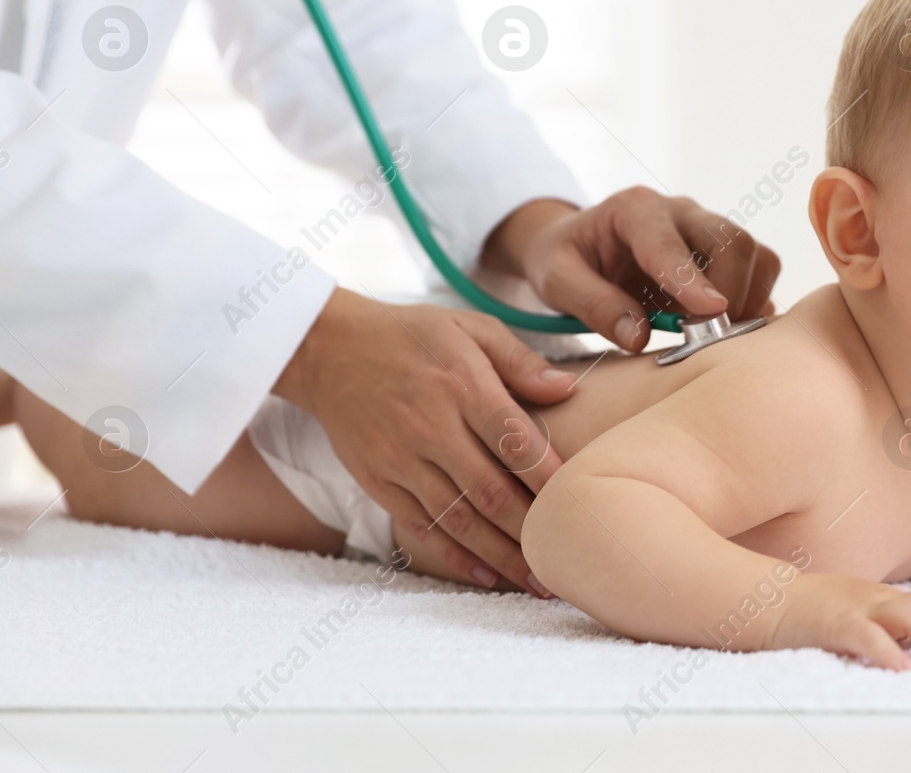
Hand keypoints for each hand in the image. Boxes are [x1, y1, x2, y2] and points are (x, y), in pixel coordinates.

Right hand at [273, 287, 576, 594]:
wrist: (329, 348)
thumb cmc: (413, 335)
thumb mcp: (469, 328)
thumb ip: (520, 360)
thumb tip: (569, 388)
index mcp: (461, 384)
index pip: (515, 440)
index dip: (549, 477)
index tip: (581, 503)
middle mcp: (431, 426)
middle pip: (490, 490)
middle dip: (531, 531)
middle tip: (568, 560)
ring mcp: (400, 459)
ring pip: (458, 519)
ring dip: (500, 555)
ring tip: (537, 583)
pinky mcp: (378, 481)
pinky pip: (421, 527)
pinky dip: (454, 556)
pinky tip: (486, 575)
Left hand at [484, 190, 781, 350]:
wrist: (577, 245)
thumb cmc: (564, 259)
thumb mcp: (556, 280)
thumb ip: (594, 305)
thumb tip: (638, 337)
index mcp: (634, 209)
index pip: (668, 242)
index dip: (691, 278)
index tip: (711, 312)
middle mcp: (679, 211)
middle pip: (729, 239)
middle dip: (730, 291)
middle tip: (707, 337)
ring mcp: (705, 230)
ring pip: (754, 254)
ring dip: (747, 298)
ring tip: (716, 334)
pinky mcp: (722, 253)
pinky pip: (759, 270)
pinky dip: (755, 301)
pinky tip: (731, 327)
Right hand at [769, 573, 910, 669]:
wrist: (768, 600)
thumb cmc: (814, 614)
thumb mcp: (859, 614)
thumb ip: (887, 627)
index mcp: (886, 598)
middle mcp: (879, 599)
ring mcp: (859, 608)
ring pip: (910, 614)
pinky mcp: (836, 624)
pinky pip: (868, 636)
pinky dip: (889, 652)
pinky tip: (904, 670)